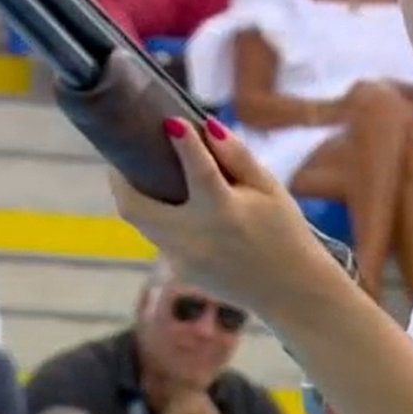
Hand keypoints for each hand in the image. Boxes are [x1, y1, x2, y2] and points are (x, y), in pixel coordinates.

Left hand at [107, 109, 342, 319]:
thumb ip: (239, 158)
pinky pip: (162, 240)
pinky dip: (164, 221)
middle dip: (120, 180)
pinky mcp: (182, 273)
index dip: (182, 142)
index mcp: (224, 211)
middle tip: (122, 159)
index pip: (196, 170)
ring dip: (138, 200)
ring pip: (142, 224)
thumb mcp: (271, 191)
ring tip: (143, 179)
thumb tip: (208, 125)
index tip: (170, 122)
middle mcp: (196, 237)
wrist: (291, 292)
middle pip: (135, 206)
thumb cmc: (285, 234)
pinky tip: (180, 213)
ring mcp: (184, 259)